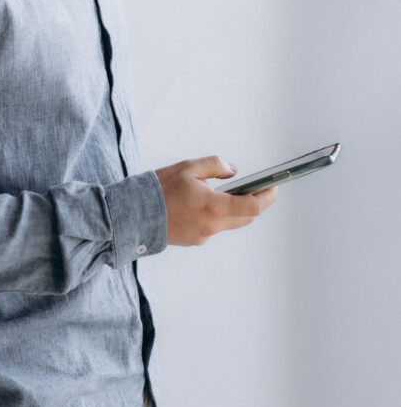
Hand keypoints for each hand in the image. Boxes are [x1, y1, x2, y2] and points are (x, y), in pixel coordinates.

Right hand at [154, 156, 276, 245]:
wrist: (134, 215)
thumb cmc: (159, 189)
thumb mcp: (188, 168)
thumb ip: (215, 166)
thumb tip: (233, 171)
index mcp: (213, 207)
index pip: (252, 207)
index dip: (267, 197)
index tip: (273, 187)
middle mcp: (212, 226)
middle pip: (245, 218)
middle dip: (252, 203)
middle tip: (253, 187)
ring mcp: (203, 236)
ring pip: (229, 223)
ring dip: (232, 209)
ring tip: (224, 191)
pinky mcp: (194, 240)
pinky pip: (213, 227)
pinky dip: (215, 215)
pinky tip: (203, 203)